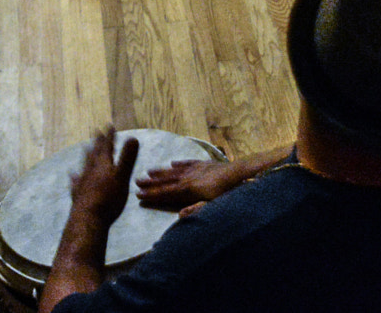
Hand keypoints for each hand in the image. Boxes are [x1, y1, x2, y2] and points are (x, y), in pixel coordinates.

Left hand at [68, 127, 140, 230]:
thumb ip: (127, 158)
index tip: (109, 125)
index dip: (109, 136)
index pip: (107, 147)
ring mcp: (82, 181)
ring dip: (86, 155)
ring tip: (85, 147)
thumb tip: (133, 137)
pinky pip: (75, 181)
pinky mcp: (77, 194)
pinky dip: (75, 176)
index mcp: (103, 165)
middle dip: (97, 142)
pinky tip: (72, 174)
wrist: (88, 218)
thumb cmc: (108, 198)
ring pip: (84, 164)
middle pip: (94, 153)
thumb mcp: (122, 177)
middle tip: (97, 131)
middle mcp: (91, 170)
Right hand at [137, 156, 251, 210]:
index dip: (152, 194)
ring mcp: (197, 169)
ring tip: (149, 171)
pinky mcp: (206, 164)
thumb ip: (197, 210)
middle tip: (136, 181)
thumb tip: (179, 216)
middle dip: (151, 182)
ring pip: (175, 171)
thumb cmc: (230, 193)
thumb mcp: (215, 205)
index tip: (138, 194)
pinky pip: (189, 163)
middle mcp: (189, 178)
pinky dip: (180, 164)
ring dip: (161, 172)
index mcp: (190, 190)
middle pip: (167, 180)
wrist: (243, 172)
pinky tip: (173, 163)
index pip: (167, 193)